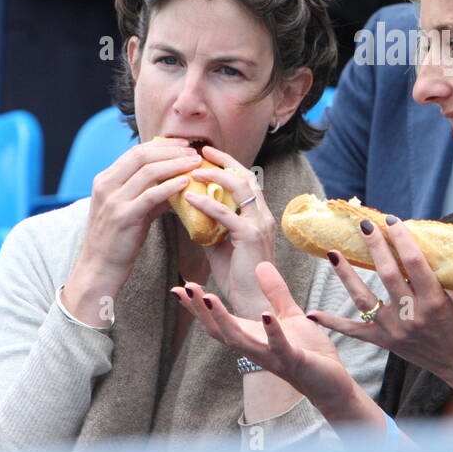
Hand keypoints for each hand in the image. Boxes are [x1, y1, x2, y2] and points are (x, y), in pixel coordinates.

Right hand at [64, 138, 200, 322]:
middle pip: (142, 156)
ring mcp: (113, 200)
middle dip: (171, 151)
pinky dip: (170, 186)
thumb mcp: (130, 209)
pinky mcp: (124, 216)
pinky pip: (151, 195)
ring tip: (195, 163)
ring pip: (149, 172)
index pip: (136, 152)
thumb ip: (149, 193)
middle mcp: (106, 185)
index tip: (184, 145)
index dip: (162, 146)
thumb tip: (178, 181)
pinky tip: (186, 183)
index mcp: (105, 179)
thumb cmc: (118, 239)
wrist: (99, 268)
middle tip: (194, 151)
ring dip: (176, 164)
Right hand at [171, 262, 367, 418]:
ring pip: (240, 340)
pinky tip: (265, 315)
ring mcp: (272, 356)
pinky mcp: (294, 360)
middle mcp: (256, 349)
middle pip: (221, 330)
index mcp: (254, 336)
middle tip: (186, 288)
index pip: (219, 322)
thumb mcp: (290, 315)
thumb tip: (260, 265)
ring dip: (224, 320)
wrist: (332, 383)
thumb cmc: (309, 351)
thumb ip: (275, 292)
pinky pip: (279, 346)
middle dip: (202, 311)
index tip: (180, 287)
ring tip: (211, 297)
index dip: (199, 306)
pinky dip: (271, 331)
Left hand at [179, 145, 273, 315]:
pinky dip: (207, 203)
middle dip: (224, 161)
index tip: (207, 154)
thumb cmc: (237, 275)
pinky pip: (226, 213)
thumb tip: (189, 209)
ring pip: (240, 187)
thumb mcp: (220, 243)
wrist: (252, 301)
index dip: (228, 164)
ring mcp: (259, 224)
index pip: (246, 180)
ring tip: (193, 170)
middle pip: (246, 176)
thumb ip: (210, 225)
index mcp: (259, 215)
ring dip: (216, 175)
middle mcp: (263, 215)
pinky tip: (190, 198)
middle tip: (201, 150)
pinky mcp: (250, 236)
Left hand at [308, 216, 452, 383]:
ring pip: (364, 299)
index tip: (391, 219)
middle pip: (388, 275)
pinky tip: (312, 314)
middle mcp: (412, 317)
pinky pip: (354, 331)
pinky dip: (333, 323)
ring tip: (332, 253)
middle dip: (375, 247)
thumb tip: (409, 239)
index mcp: (434, 302)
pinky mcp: (383, 342)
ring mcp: (394, 331)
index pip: (414, 263)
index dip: (401, 238)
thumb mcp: (452, 295)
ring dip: (346, 276)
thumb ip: (432, 272)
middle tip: (364, 225)